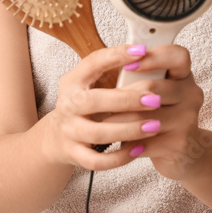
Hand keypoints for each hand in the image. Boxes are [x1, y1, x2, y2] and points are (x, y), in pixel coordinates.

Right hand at [41, 44, 162, 170]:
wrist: (57, 137)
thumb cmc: (84, 105)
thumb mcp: (90, 83)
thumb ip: (112, 70)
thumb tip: (147, 53)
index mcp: (73, 81)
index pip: (92, 63)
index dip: (116, 56)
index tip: (142, 51)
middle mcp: (68, 105)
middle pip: (93, 101)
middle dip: (126, 100)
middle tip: (155, 99)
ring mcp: (69, 131)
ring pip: (98, 133)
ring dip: (129, 130)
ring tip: (154, 126)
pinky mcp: (74, 154)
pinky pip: (97, 161)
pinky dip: (119, 157)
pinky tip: (139, 149)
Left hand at [113, 44, 206, 180]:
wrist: (181, 152)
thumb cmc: (159, 115)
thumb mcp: (153, 91)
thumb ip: (138, 78)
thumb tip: (110, 69)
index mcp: (183, 74)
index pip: (177, 56)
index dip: (153, 58)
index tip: (128, 65)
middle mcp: (191, 93)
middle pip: (152, 87)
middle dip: (121, 96)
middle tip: (99, 103)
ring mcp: (188, 118)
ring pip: (145, 117)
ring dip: (119, 122)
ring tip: (102, 125)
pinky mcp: (181, 142)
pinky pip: (147, 141)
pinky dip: (129, 144)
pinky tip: (120, 145)